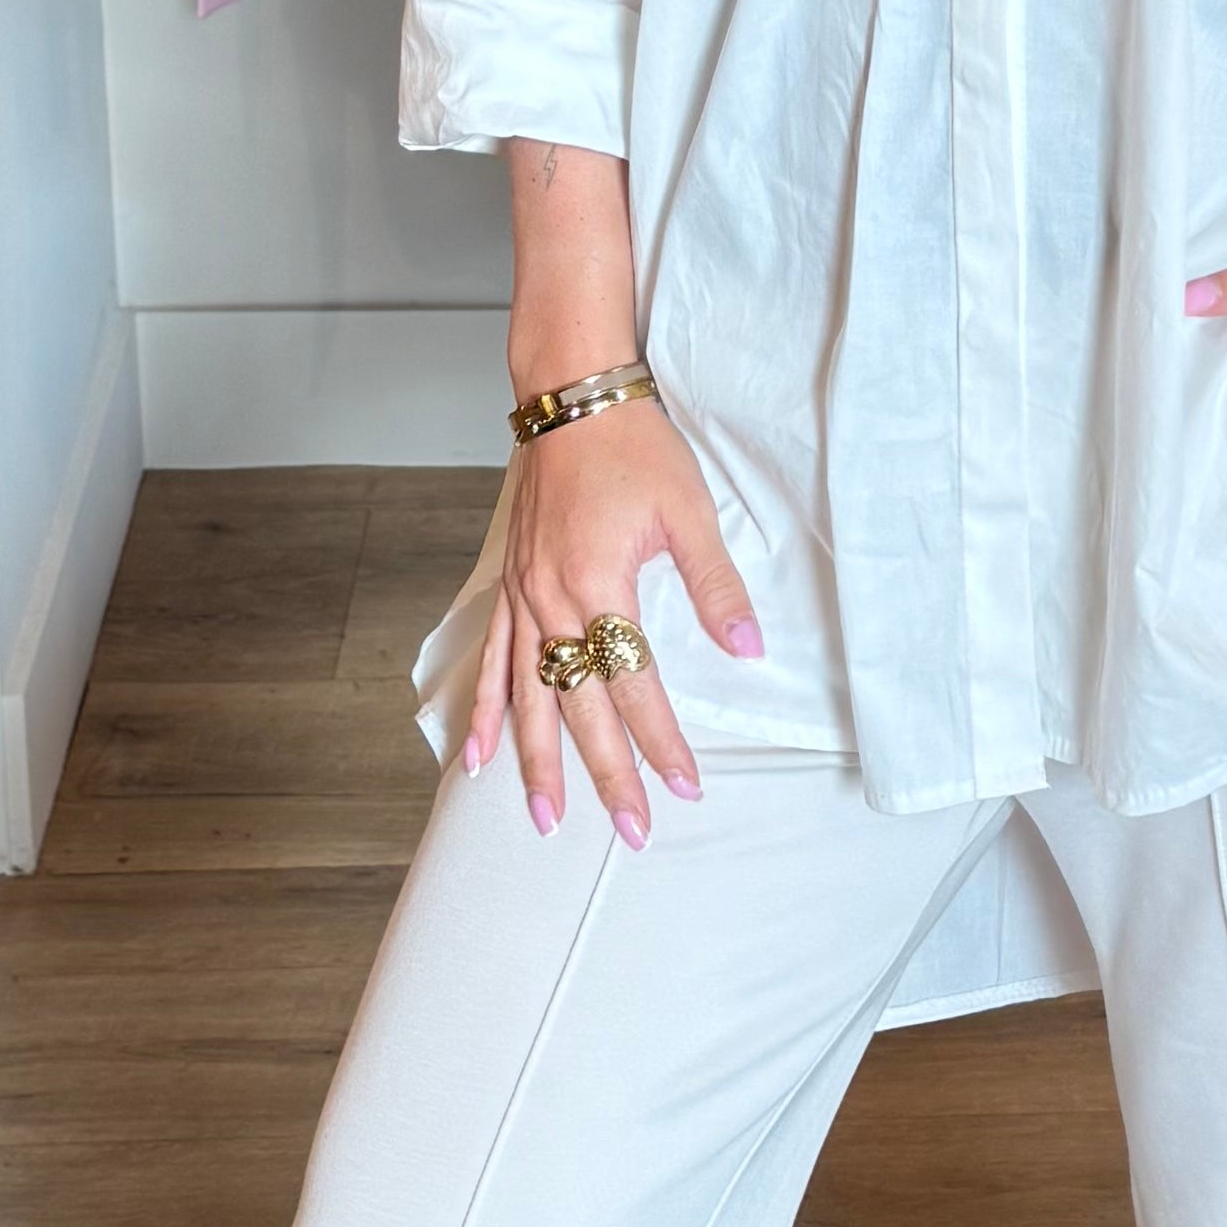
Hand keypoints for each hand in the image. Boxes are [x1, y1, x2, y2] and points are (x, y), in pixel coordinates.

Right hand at [463, 398, 760, 845]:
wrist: (572, 397)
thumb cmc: (633, 447)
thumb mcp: (689, 511)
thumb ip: (715, 586)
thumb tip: (748, 649)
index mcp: (597, 583)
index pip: (634, 683)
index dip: (661, 740)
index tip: (685, 786)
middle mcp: (550, 600)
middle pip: (579, 706)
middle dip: (605, 774)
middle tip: (631, 830)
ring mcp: (523, 597)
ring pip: (527, 698)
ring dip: (537, 762)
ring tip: (545, 819)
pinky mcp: (510, 587)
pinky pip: (493, 663)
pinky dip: (485, 714)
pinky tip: (478, 760)